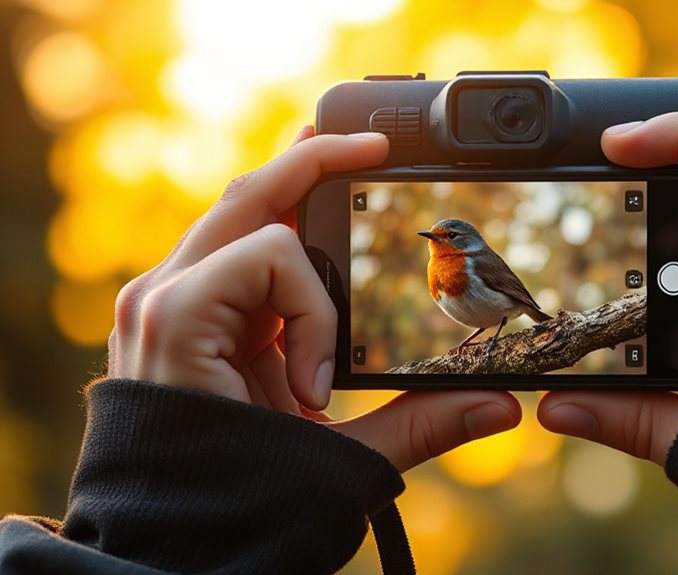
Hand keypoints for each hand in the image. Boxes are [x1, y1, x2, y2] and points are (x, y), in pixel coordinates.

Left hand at [108, 126, 520, 471]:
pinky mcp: (176, 317)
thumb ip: (418, 424)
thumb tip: (504, 405)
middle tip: (372, 144)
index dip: (315, 315)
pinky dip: (275, 240)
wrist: (166, 552)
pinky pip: (228, 255)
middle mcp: (159, 294)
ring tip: (342, 169)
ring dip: (292, 194)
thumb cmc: (232, 505)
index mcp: (181, 319)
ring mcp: (160, 302)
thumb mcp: (327, 462)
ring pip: (233, 217)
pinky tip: (308, 238)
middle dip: (312, 163)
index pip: (272, 253)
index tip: (315, 394)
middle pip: (245, 195)